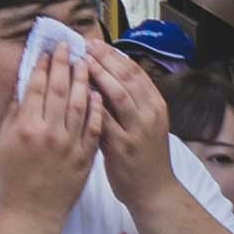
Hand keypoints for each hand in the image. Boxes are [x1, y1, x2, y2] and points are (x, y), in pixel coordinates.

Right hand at [0, 41, 102, 222]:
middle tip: (68, 46)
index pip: (37, 87)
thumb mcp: (3, 143)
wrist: (32, 213)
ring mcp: (70, 145)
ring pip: (80, 104)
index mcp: (26, 127)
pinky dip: (95, 108)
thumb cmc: (12, 178)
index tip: (48, 50)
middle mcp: (49, 133)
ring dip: (83, 80)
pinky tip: (96, 93)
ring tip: (85, 62)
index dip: (43, 65)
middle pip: (60, 89)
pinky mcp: (84, 157)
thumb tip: (23, 87)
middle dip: (64, 64)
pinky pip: (93, 127)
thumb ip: (13, 113)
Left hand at [80, 41, 172, 198]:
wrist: (154, 190)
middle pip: (127, 78)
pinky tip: (78, 94)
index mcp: (156, 105)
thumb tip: (106, 72)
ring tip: (81, 61)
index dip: (115, 55)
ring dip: (99, 75)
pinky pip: (105, 121)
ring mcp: (138, 131)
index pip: (135, 71)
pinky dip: (92, 105)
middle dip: (105, 58)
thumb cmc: (145, 155)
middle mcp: (150, 115)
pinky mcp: (123, 148)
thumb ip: (131, 101)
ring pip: (119, 95)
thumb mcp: (146, 123)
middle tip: (85, 44)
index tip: (96, 42)